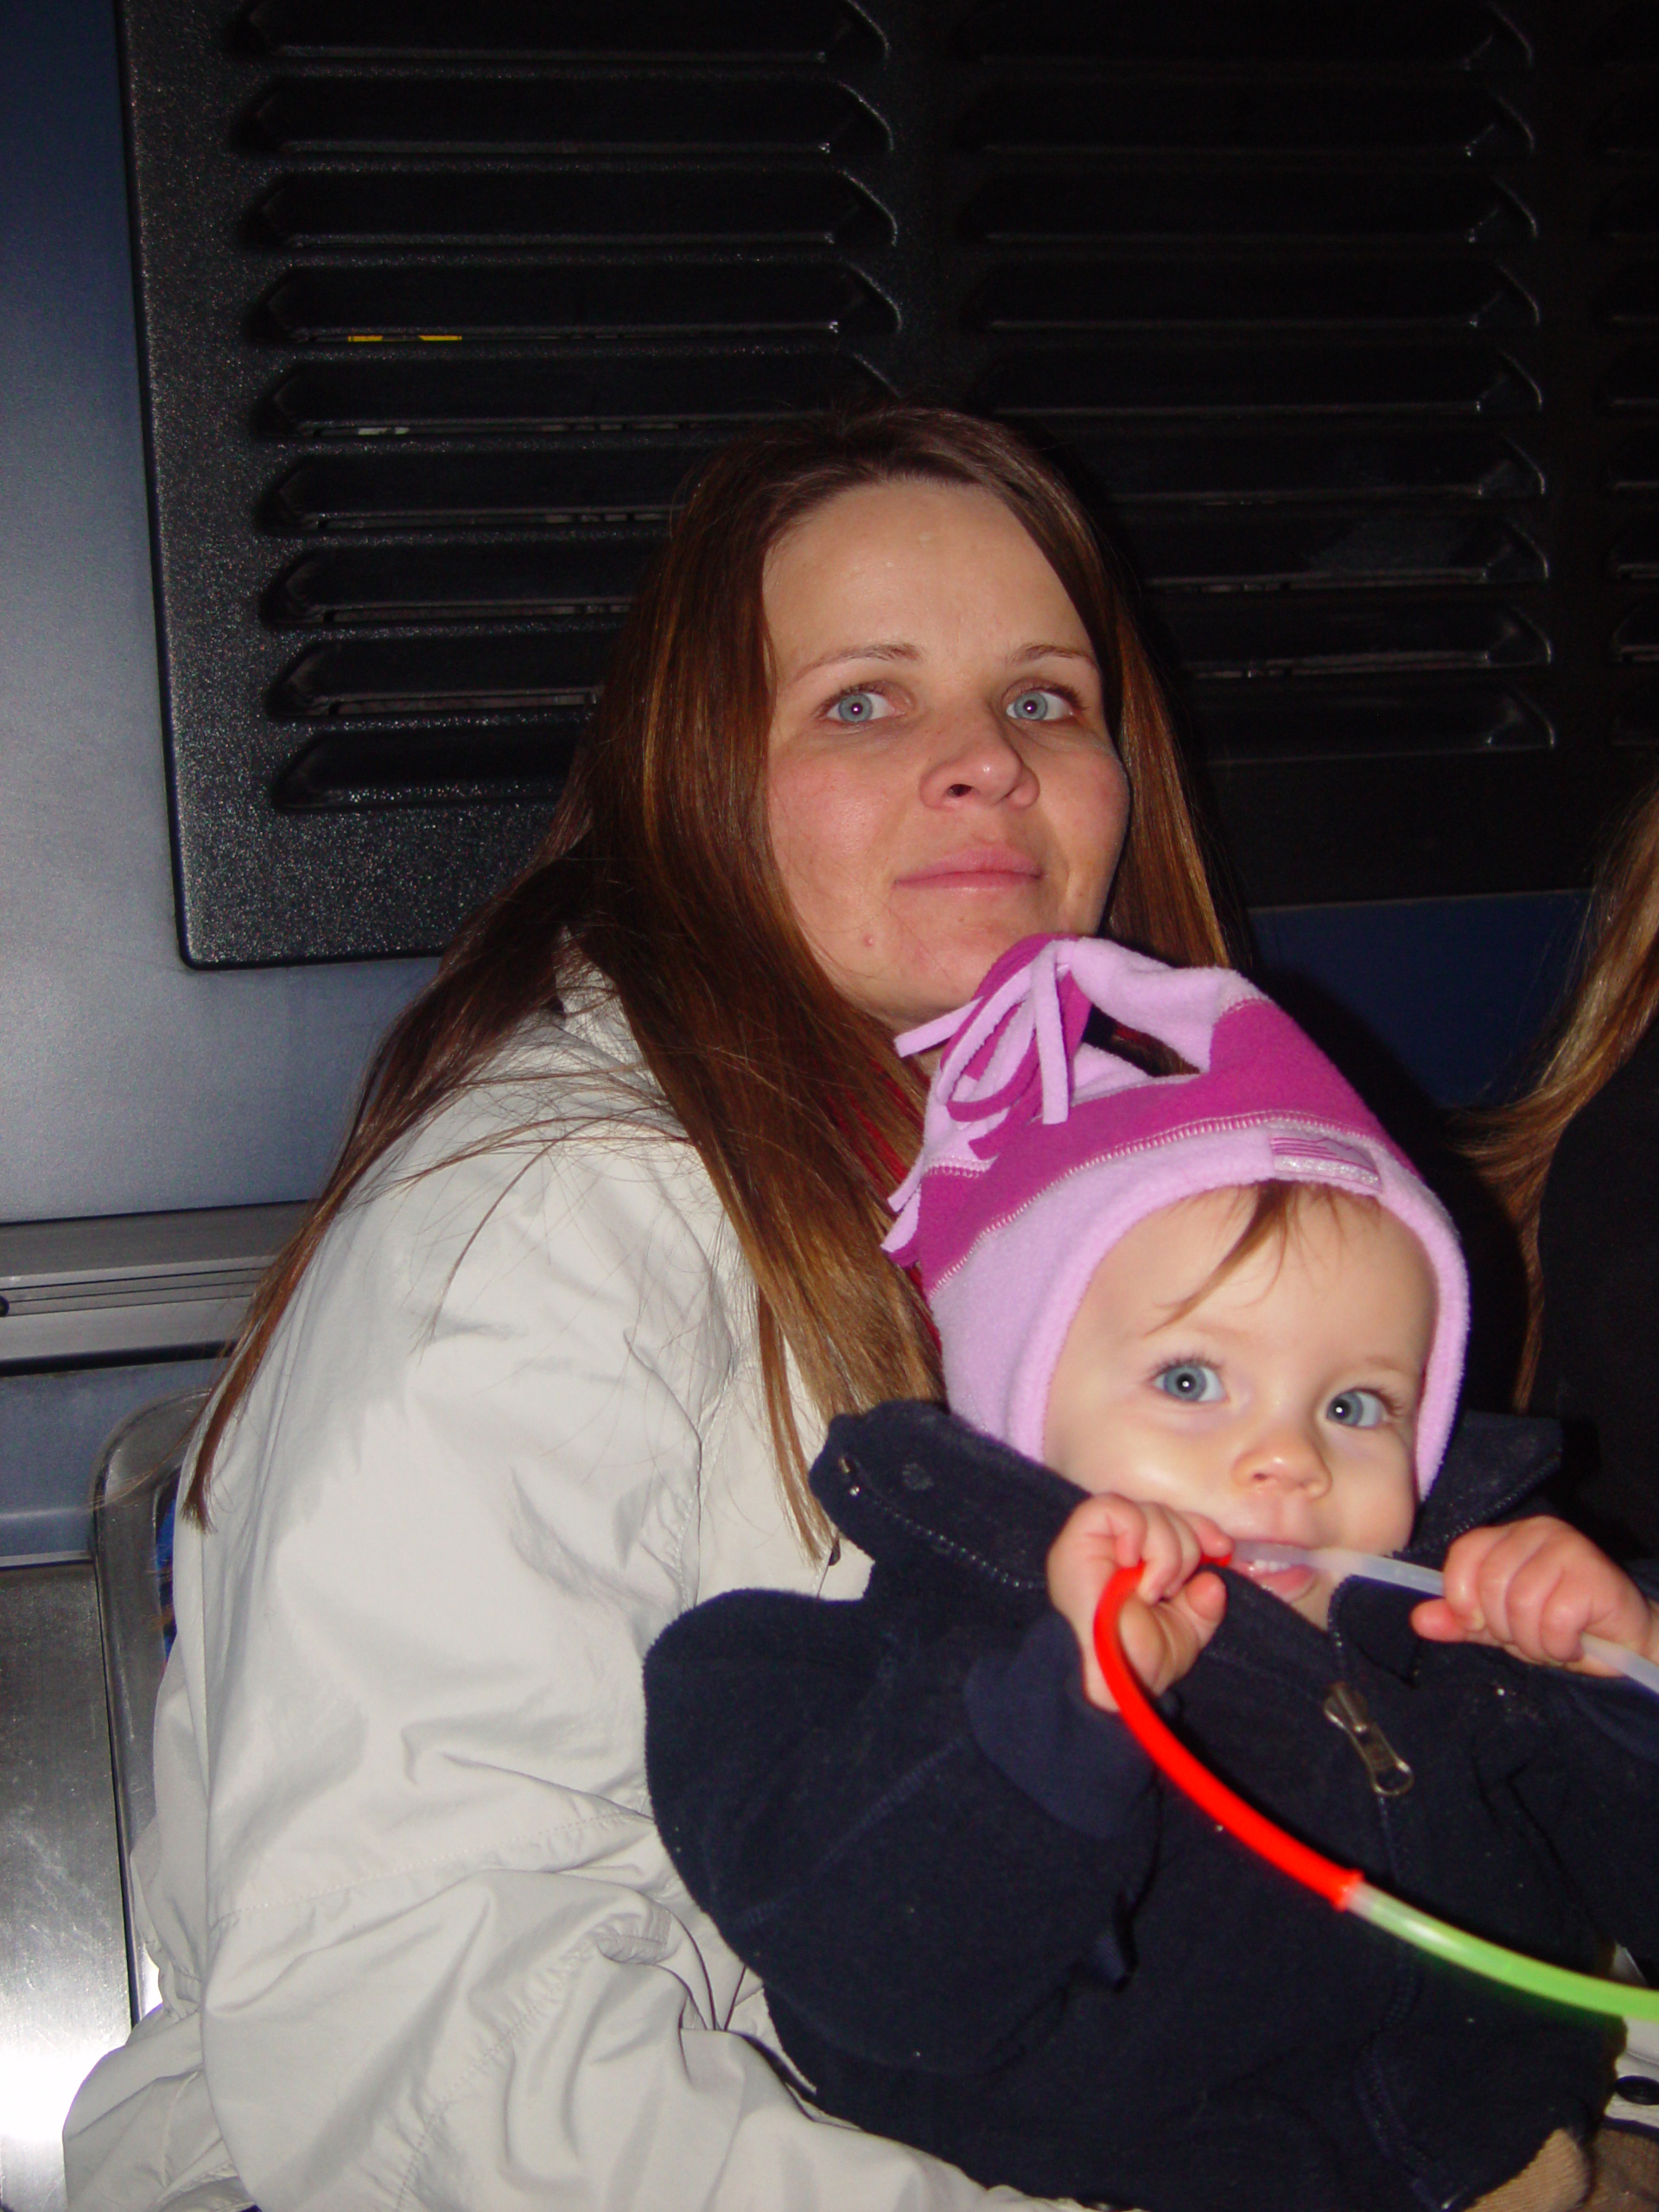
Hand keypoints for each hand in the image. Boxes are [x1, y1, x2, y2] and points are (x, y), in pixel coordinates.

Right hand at [1046, 1494, 1229, 1710]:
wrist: (1110, 1682)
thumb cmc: (1139, 1661)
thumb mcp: (1184, 1631)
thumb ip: (1203, 1604)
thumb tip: (1213, 1580)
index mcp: (1137, 1562)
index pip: (1172, 1520)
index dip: (1199, 1527)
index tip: (1221, 1548)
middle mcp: (1114, 1546)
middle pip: (1162, 1512)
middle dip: (1185, 1547)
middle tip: (1172, 1589)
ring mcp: (1094, 1542)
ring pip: (1144, 1510)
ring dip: (1164, 1551)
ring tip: (1152, 1589)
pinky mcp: (1076, 1540)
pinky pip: (1111, 1508)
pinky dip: (1134, 1531)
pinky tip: (1131, 1564)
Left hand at [1411, 1516, 1658, 1676]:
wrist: (1625, 1641)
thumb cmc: (1560, 1626)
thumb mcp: (1501, 1626)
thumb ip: (1461, 1621)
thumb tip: (1419, 1620)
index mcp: (1508, 1535)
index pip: (1463, 1554)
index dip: (1461, 1597)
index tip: (1478, 1623)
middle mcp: (1537, 1531)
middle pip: (1490, 1585)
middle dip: (1504, 1629)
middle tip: (1530, 1637)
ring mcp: (1568, 1548)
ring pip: (1521, 1605)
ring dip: (1534, 1641)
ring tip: (1553, 1641)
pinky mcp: (1594, 1574)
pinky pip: (1554, 1620)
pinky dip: (1560, 1645)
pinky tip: (1575, 1642)